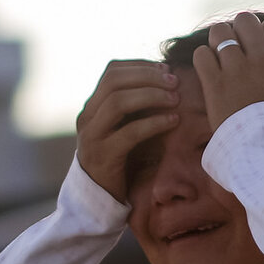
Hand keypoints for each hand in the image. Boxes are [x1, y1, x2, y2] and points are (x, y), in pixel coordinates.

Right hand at [73, 59, 177, 202]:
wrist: (98, 198)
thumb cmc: (118, 159)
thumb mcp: (121, 128)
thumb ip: (133, 107)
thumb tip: (165, 78)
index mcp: (92, 106)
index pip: (112, 71)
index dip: (140, 66)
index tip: (165, 69)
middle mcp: (87, 117)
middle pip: (114, 81)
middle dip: (148, 77)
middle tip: (175, 82)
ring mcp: (92, 136)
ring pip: (118, 102)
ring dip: (151, 95)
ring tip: (175, 99)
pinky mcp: (103, 156)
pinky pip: (129, 132)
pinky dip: (154, 122)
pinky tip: (173, 120)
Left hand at [193, 12, 263, 136]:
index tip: (261, 43)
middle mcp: (263, 59)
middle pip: (245, 20)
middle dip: (240, 30)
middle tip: (238, 47)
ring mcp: (237, 70)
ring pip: (219, 32)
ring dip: (218, 40)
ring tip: (220, 55)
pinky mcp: (215, 85)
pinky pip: (201, 54)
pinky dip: (204, 58)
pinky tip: (209, 70)